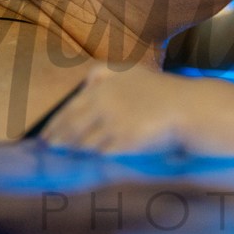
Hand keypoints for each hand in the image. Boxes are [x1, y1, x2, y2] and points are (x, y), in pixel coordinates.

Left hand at [39, 63, 187, 153]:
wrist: (188, 108)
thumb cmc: (160, 90)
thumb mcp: (131, 71)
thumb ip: (104, 73)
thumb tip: (84, 81)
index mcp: (103, 89)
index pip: (69, 109)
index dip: (55, 124)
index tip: (45, 135)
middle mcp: (104, 105)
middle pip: (72, 128)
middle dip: (58, 140)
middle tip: (48, 150)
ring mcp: (114, 124)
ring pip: (85, 143)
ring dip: (75, 151)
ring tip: (66, 157)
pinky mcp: (125, 142)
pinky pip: (103, 154)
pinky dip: (95, 158)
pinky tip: (90, 162)